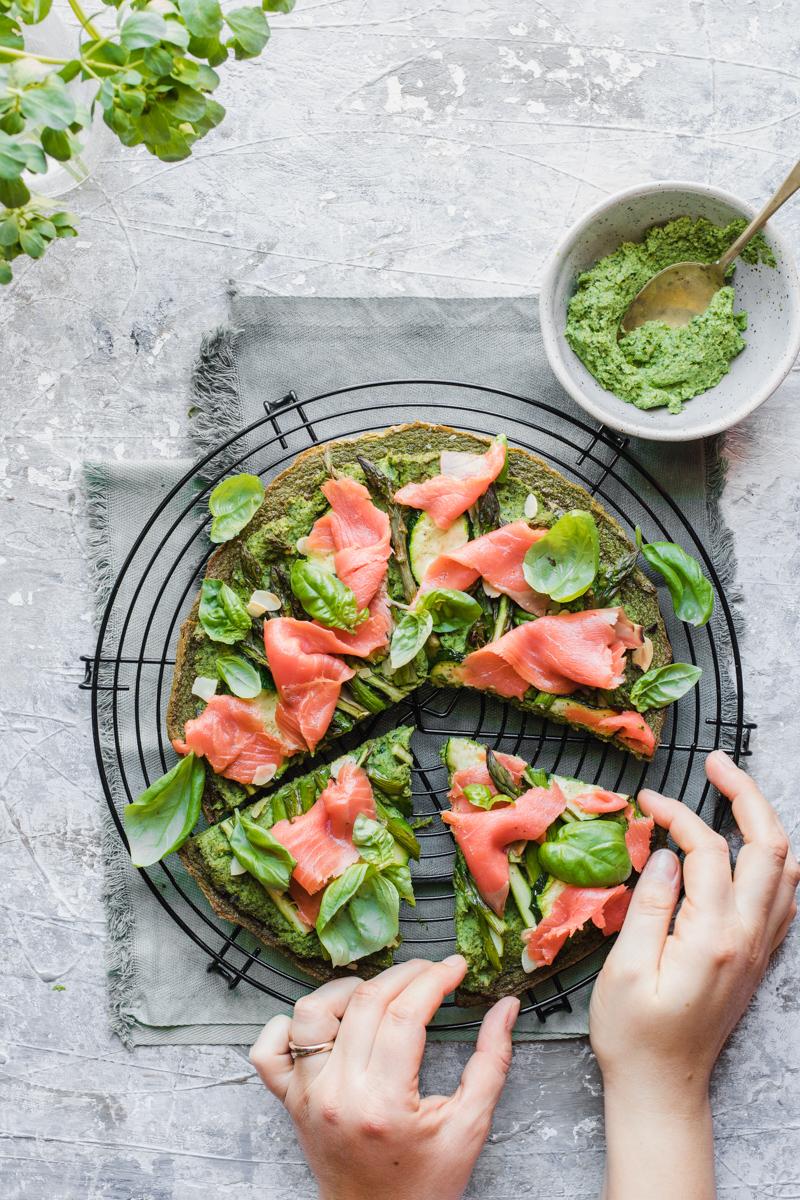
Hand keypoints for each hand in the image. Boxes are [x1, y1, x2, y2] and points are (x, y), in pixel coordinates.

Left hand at [250, 956, 519, 1199]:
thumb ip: (491, 1062)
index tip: (456, 967)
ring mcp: (308, 1096)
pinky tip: (326, 1025)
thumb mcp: (469, 1128)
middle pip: (365, 1002)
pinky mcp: (290, 1102)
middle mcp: (338, 1095)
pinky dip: (288, 1027)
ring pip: (312, 1013)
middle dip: (405, 974)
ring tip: (380, 994)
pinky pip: (269, 1051)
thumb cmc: (424, 1186)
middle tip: (431, 972)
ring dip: (347, 990)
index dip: (435, 979)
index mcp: (384, 1104)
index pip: (406, 1014)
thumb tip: (505, 1007)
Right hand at [590, 750, 798, 1199]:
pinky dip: (773, 860)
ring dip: (765, 823)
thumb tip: (666, 853)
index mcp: (712, 936)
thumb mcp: (625, 968)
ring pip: (786, 870)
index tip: (646, 804)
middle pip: (769, 848)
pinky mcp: (755, 958)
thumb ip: (649, 905)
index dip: (679, 816)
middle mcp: (747, 937)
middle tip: (716, 763)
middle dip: (746, 796)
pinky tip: (751, 849)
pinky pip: (783, 898)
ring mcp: (758, 948)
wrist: (663, 1089)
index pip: (707, 852)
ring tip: (734, 792)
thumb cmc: (634, 1034)